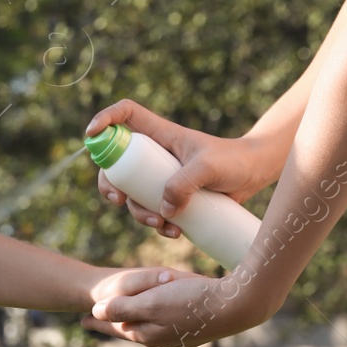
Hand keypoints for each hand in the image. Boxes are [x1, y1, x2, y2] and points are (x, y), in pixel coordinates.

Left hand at [82, 270, 280, 346]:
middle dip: (113, 326)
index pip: (116, 327)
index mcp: (148, 333)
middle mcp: (162, 339)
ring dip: (134, 326)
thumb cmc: (193, 301)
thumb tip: (97, 312)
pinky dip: (155, 323)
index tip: (81, 320)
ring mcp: (180, 336)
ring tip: (122, 323)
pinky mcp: (196, 329)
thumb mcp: (152, 303)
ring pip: (149, 331)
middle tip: (94, 322)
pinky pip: (167, 327)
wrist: (236, 306)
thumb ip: (123, 309)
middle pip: (131, 332)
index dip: (98, 322)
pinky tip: (159, 323)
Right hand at [85, 100, 280, 237]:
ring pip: (132, 195)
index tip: (92, 135)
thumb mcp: (207, 168)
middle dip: (110, 184)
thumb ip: (183, 185)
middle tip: (118, 201)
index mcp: (160, 134)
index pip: (125, 114)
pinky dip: (157, 224)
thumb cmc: (233, 160)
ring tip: (161, 225)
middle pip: (116, 164)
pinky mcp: (171, 197)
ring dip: (138, 213)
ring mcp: (161, 177)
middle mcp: (155, 154)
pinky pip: (152, 212)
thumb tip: (163, 209)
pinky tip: (174, 232)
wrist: (254, 175)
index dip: (105, 120)